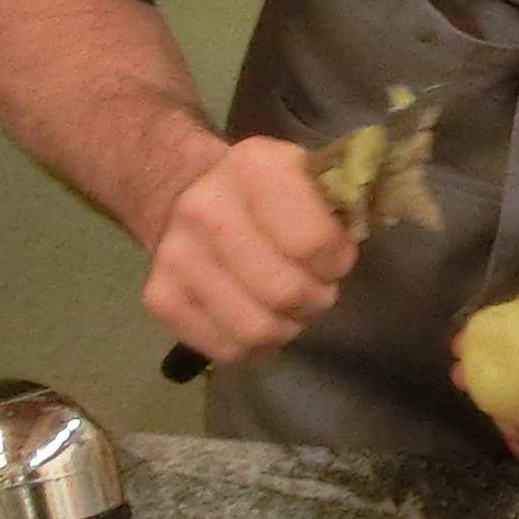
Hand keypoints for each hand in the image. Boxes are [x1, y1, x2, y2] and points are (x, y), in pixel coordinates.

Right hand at [139, 134, 356, 366]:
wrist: (189, 193)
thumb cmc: (268, 193)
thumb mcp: (308, 177)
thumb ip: (341, 205)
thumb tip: (359, 236)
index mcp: (252, 167)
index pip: (312, 244)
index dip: (336, 262)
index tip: (334, 259)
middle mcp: (205, 208)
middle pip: (285, 294)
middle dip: (314, 300)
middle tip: (314, 291)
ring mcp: (176, 255)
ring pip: (255, 330)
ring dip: (286, 328)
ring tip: (288, 308)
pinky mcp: (160, 297)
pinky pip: (226, 351)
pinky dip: (253, 347)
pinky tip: (258, 318)